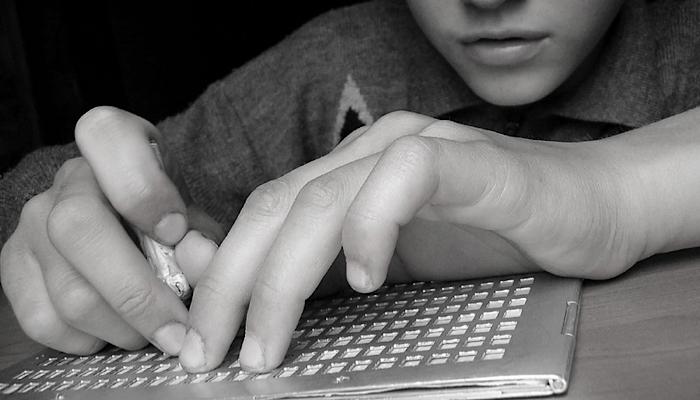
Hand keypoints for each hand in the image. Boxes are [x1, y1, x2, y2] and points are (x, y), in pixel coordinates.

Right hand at [0, 107, 222, 354]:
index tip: (176, 231)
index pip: (108, 137)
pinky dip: (91, 340)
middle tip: (179, 330)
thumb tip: (198, 259)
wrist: (127, 230)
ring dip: (124, 329)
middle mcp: (66, 181)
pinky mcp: (14, 269)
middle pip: (79, 228)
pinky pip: (46, 322)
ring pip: (70, 292)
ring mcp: (31, 224)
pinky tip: (117, 329)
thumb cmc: (169, 222)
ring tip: (155, 332)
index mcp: (116, 146)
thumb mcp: (196, 221)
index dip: (142, 188)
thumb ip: (204, 241)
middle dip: (138, 295)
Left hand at [180, 111, 644, 372]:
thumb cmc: (496, 240)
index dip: (223, 274)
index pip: (264, 215)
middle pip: (275, 207)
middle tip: (212, 352)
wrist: (592, 208)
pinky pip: (404, 180)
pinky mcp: (468, 161)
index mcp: (348, 173)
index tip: (204, 338)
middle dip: (232, 285)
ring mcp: (418, 149)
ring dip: (283, 277)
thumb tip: (261, 310)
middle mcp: (371, 152)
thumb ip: (333, 272)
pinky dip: (373, 229)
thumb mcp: (396, 263)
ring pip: (322, 199)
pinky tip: (369, 280)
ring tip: (269, 342)